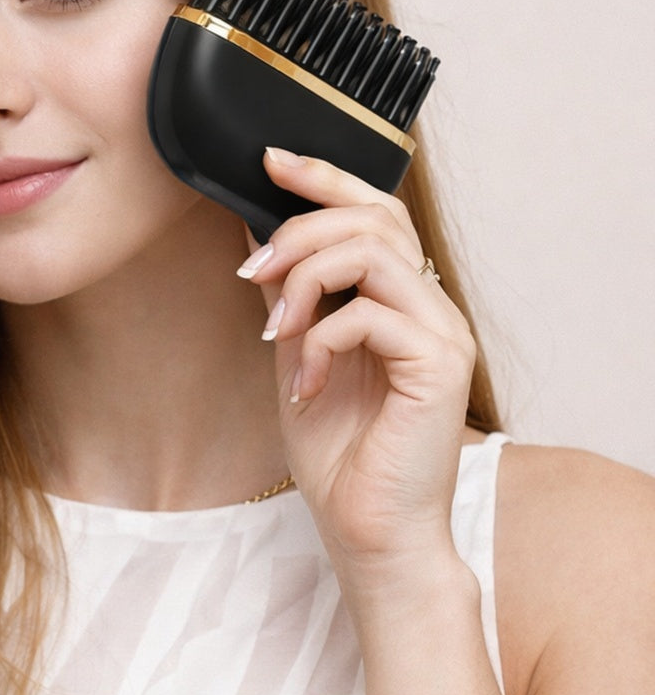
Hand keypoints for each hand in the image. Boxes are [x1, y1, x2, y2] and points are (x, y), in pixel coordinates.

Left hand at [238, 148, 476, 587]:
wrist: (369, 534)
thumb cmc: (339, 453)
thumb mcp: (299, 354)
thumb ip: (290, 295)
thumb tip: (258, 233)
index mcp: (401, 299)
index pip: (375, 210)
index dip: (325, 176)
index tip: (270, 160)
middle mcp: (430, 306)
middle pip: (375, 215)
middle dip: (301, 226)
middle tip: (253, 266)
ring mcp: (441, 332)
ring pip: (372, 251)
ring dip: (305, 278)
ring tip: (275, 329)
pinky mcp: (440, 364)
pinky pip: (370, 313)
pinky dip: (321, 338)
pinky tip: (304, 380)